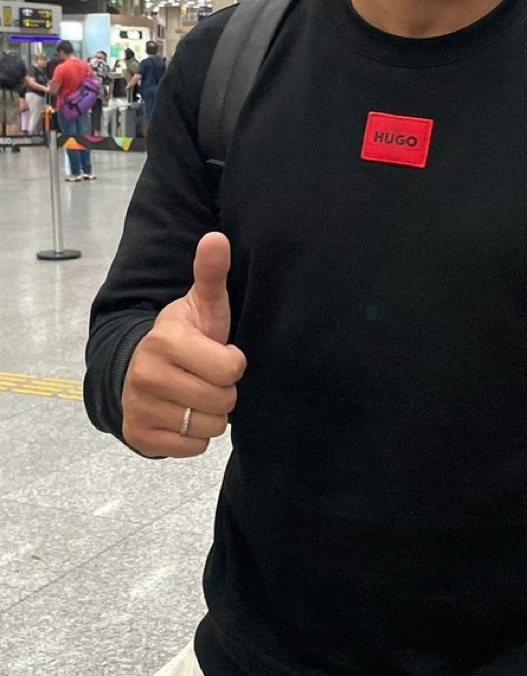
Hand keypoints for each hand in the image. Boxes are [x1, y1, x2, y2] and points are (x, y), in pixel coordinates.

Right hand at [122, 232, 245, 457]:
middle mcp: (147, 375)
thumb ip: (211, 273)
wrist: (135, 368)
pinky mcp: (140, 436)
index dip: (233, 362)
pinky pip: (193, 448)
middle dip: (223, 390)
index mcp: (166, 341)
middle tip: (208, 376)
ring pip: (210, 427)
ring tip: (196, 393)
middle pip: (223, 401)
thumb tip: (217, 237)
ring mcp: (140, 408)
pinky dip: (195, 435)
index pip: (231, 368)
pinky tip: (184, 413)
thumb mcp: (202, 303)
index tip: (219, 353)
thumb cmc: (184, 335)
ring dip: (211, 414)